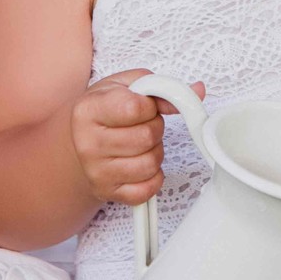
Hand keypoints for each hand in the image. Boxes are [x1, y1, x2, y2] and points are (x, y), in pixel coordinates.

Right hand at [71, 69, 204, 205]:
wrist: (83, 140)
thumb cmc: (106, 110)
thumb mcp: (127, 87)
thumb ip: (160, 88)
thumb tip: (197, 91)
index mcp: (88, 110)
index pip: (135, 108)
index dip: (150, 107)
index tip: (143, 107)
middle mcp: (86, 143)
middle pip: (146, 137)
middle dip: (155, 129)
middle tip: (143, 125)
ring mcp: (96, 171)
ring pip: (150, 164)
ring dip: (156, 152)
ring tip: (141, 144)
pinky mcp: (107, 192)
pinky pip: (148, 189)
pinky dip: (153, 177)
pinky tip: (141, 164)